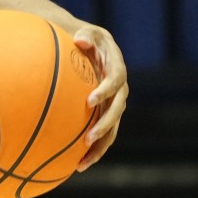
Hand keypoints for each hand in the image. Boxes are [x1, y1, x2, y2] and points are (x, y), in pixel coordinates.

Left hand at [73, 23, 128, 170]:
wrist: (93, 47)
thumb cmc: (87, 39)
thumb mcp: (88, 33)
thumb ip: (86, 36)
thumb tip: (80, 40)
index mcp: (117, 69)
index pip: (115, 80)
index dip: (104, 91)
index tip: (89, 101)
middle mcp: (120, 90)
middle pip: (117, 110)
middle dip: (104, 125)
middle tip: (88, 138)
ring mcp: (115, 104)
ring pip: (113, 129)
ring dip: (100, 145)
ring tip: (83, 161)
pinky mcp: (107, 114)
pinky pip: (105, 135)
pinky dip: (94, 150)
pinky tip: (78, 164)